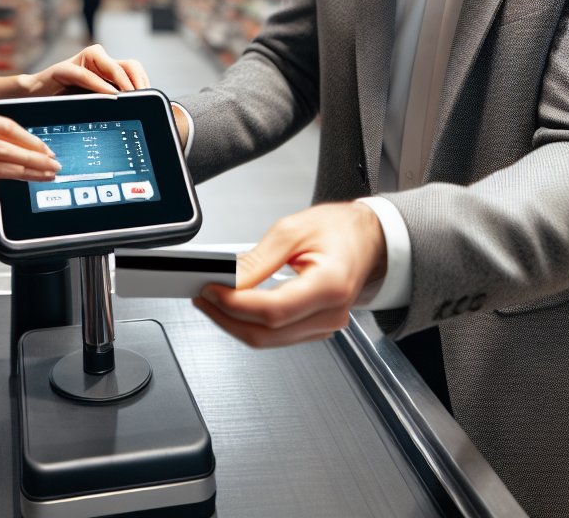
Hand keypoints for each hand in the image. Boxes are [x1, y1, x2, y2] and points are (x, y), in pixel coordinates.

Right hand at [0, 103, 60, 205]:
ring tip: (45, 173)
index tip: (48, 150)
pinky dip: (5, 174)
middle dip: (35, 152)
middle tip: (55, 163)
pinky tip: (21, 178)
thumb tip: (18, 157)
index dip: (30, 137)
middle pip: (4, 136)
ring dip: (26, 164)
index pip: (2, 123)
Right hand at [19, 44, 150, 96]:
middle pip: (128, 64)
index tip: (151, 99)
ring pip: (111, 65)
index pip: (134, 69)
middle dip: (138, 82)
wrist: (33, 96)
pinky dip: (99, 84)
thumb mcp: (93, 102)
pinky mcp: (64, 69)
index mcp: (106, 69)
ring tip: (130, 95)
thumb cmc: (63, 100)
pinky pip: (85, 74)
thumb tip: (137, 114)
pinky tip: (110, 94)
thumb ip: (111, 101)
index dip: (144, 82)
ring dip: (123, 81)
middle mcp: (97, 61)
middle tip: (142, 99)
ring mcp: (82, 62)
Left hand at [192, 202, 387, 347]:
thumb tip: (229, 279)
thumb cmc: (339, 230)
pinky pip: (277, 335)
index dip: (235, 304)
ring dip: (235, 323)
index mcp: (331, 284)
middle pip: (267, 332)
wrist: (366, 239)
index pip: (274, 309)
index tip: (210, 289)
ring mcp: (326, 325)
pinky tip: (235, 307)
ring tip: (213, 299)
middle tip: (203, 295)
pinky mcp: (316, 328)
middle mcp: (332, 312)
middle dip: (226, 317)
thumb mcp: (293, 229)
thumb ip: (258, 259)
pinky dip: (252, 323)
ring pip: (269, 340)